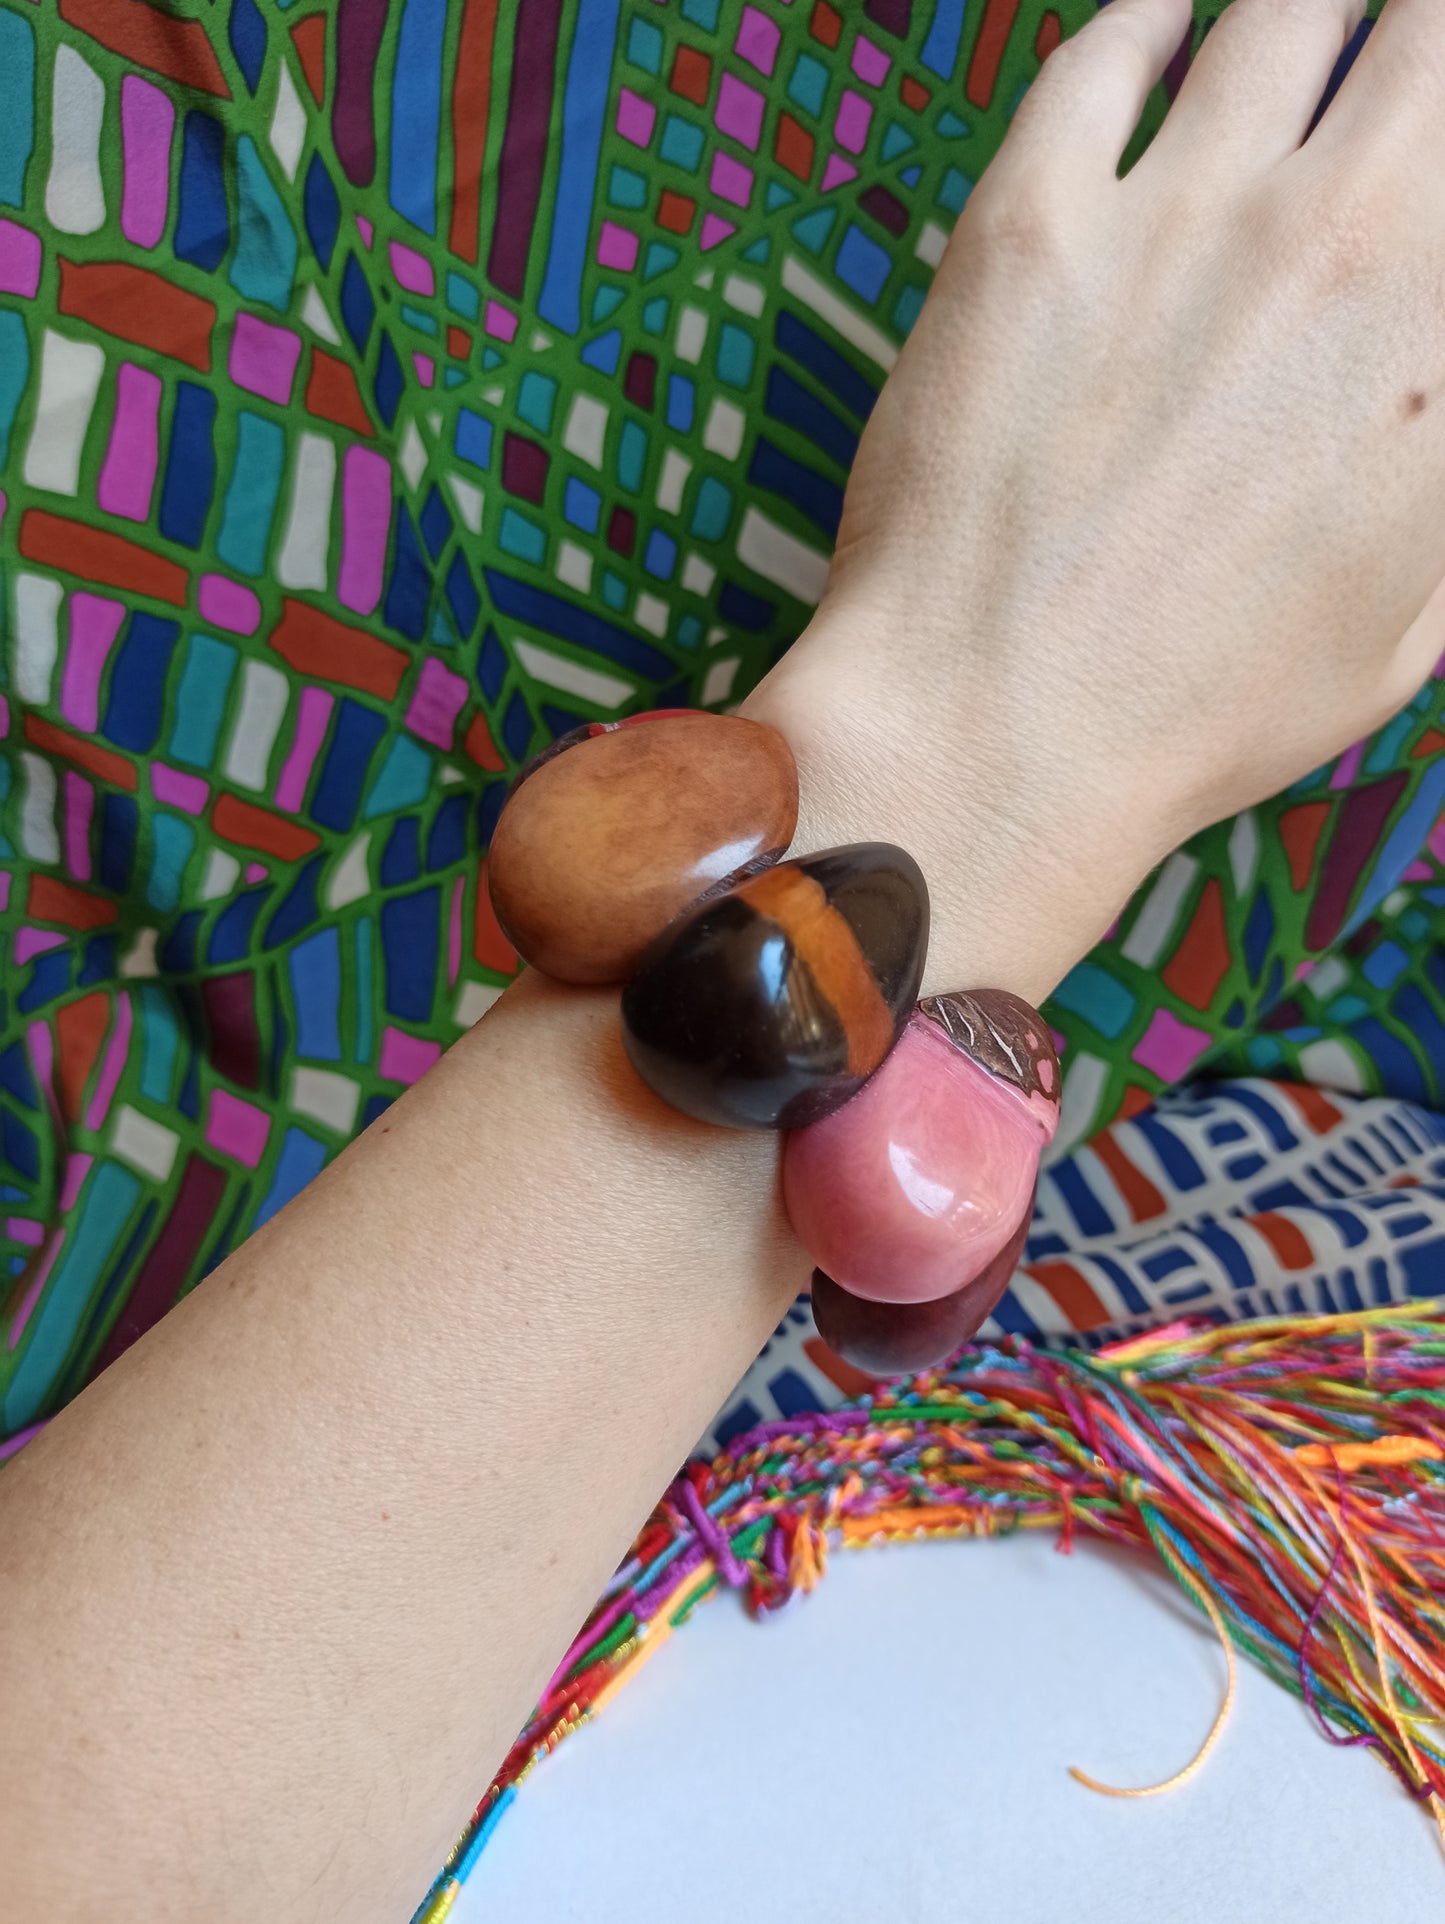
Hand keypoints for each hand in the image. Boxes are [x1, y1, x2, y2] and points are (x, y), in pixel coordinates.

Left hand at [743, 0, 1444, 1001]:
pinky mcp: (1028, 222)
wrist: (998, 736)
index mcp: (1436, 341)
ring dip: (1301, 17)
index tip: (1415, 160)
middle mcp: (1333, 237)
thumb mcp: (1408, 625)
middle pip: (1417, 35)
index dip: (1438, 125)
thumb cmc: (1202, 713)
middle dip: (1410, 43)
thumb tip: (1422, 399)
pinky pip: (1106, 51)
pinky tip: (1162, 33)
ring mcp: (1173, 214)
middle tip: (1381, 82)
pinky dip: (1150, 22)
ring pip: (1281, 10)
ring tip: (1289, 43)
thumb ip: (1436, 477)